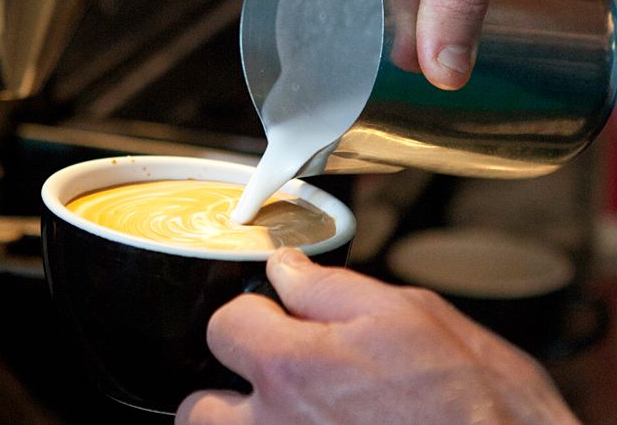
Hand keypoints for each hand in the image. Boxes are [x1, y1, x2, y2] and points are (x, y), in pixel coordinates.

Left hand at [176, 248, 579, 423]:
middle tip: (274, 382)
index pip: (224, 326)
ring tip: (290, 418)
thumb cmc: (478, 402)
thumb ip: (331, 290)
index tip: (275, 317)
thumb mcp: (411, 315)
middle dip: (227, 389)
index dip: (252, 313)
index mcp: (293, 367)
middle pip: (199, 408)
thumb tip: (286, 269)